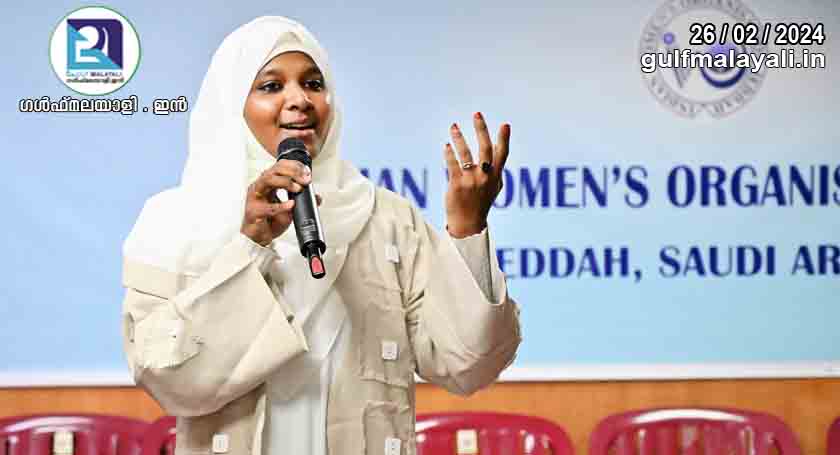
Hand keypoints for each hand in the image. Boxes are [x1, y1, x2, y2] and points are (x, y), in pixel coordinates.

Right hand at [240, 159, 320, 245]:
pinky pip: (267, 207)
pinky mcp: (253, 212)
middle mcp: (260, 187)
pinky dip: (281, 206)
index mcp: (267, 183)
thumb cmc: (269, 221)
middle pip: (274, 169)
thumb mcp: (289, 209)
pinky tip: (290, 204)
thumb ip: (301, 201)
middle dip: (292, 171)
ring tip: (298, 188)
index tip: (307, 172)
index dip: (295, 166)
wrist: (259, 238)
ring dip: (285, 182)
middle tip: (305, 180)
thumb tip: (316, 198)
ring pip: (267, 180)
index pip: (280, 166)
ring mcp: (255, 198)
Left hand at [444, 112, 510, 237]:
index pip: (502, 154)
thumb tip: (495, 152)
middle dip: (482, 129)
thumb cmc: (480, 204)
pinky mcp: (457, 185)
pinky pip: (453, 164)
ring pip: (466, 154)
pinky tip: (446, 146)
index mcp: (496, 176)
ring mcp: (471, 181)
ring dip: (459, 138)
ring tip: (453, 126)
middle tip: (477, 114)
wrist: (468, 224)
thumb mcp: (493, 188)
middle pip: (485, 149)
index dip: (504, 139)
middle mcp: (485, 177)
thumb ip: (495, 171)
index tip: (505, 125)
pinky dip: (449, 153)